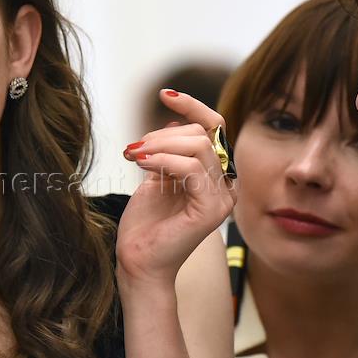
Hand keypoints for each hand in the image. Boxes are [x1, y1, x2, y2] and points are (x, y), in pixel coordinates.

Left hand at [116, 89, 235, 285]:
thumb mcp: (156, 177)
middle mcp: (225, 186)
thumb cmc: (145, 226)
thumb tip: (174, 123)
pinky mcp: (211, 210)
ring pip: (198, 146)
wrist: (138, 263)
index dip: (193, 106)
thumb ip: (168, 152)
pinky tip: (142, 163)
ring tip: (134, 155)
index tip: (165, 94)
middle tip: (132, 149)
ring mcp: (221, 198)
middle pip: (203, 134)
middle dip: (161, 134)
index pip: (215, 128)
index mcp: (214, 176)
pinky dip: (163, 160)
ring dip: (159, 145)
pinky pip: (191, 168)